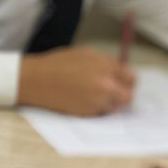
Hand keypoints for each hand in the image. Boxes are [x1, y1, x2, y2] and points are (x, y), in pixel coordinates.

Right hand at [18, 47, 134, 115]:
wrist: (37, 80)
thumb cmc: (58, 64)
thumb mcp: (85, 54)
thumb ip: (106, 63)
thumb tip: (121, 71)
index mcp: (105, 67)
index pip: (131, 78)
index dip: (128, 81)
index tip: (124, 83)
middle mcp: (104, 84)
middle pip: (128, 96)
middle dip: (123, 94)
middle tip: (114, 93)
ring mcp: (96, 100)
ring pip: (115, 107)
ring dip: (110, 102)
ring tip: (93, 95)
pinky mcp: (87, 112)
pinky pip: (101, 112)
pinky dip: (96, 108)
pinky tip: (82, 100)